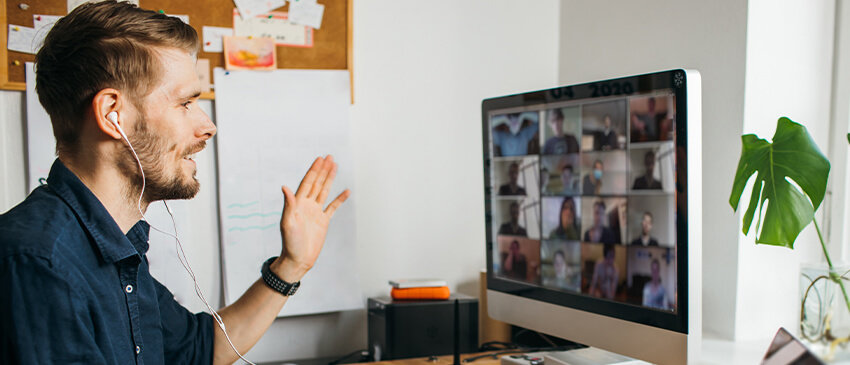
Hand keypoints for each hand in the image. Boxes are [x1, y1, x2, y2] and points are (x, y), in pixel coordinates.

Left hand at [274, 155, 349, 281]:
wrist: (298, 259)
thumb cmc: (290, 243)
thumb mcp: (287, 223)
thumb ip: (288, 204)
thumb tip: (285, 187)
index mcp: (298, 203)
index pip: (307, 182)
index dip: (313, 170)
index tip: (319, 159)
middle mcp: (307, 205)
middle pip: (316, 183)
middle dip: (323, 170)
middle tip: (329, 157)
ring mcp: (316, 212)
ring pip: (324, 191)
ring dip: (329, 179)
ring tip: (335, 166)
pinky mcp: (323, 221)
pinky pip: (333, 207)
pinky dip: (339, 199)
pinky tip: (346, 191)